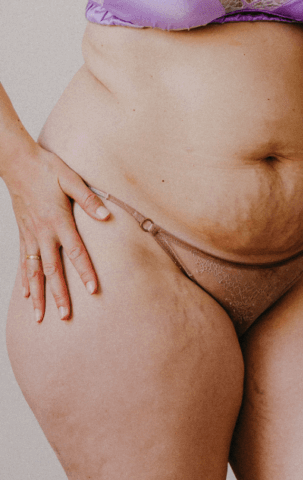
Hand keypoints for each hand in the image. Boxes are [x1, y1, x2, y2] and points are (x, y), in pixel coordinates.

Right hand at [3, 143, 108, 322]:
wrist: (18, 163)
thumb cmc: (48, 169)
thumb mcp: (72, 179)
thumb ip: (89, 200)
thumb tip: (107, 215)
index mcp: (59, 221)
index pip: (75, 252)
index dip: (85, 272)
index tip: (92, 291)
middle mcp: (43, 232)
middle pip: (53, 270)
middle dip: (60, 295)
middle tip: (66, 316)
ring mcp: (31, 235)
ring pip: (35, 271)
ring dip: (39, 295)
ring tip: (41, 316)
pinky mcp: (23, 233)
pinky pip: (25, 261)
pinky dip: (26, 279)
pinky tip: (26, 294)